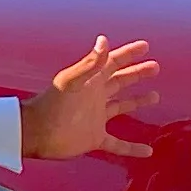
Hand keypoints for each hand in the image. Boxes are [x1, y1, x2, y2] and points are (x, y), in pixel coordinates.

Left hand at [20, 35, 161, 159]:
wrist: (35, 133)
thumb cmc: (50, 105)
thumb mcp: (71, 81)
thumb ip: (89, 63)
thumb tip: (104, 40)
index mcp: (90, 81)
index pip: (113, 62)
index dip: (129, 54)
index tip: (145, 46)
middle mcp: (95, 97)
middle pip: (121, 81)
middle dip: (137, 73)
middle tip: (155, 67)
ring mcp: (96, 117)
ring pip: (122, 107)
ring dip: (138, 101)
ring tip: (155, 96)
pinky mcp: (94, 137)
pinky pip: (118, 144)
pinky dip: (132, 148)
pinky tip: (148, 151)